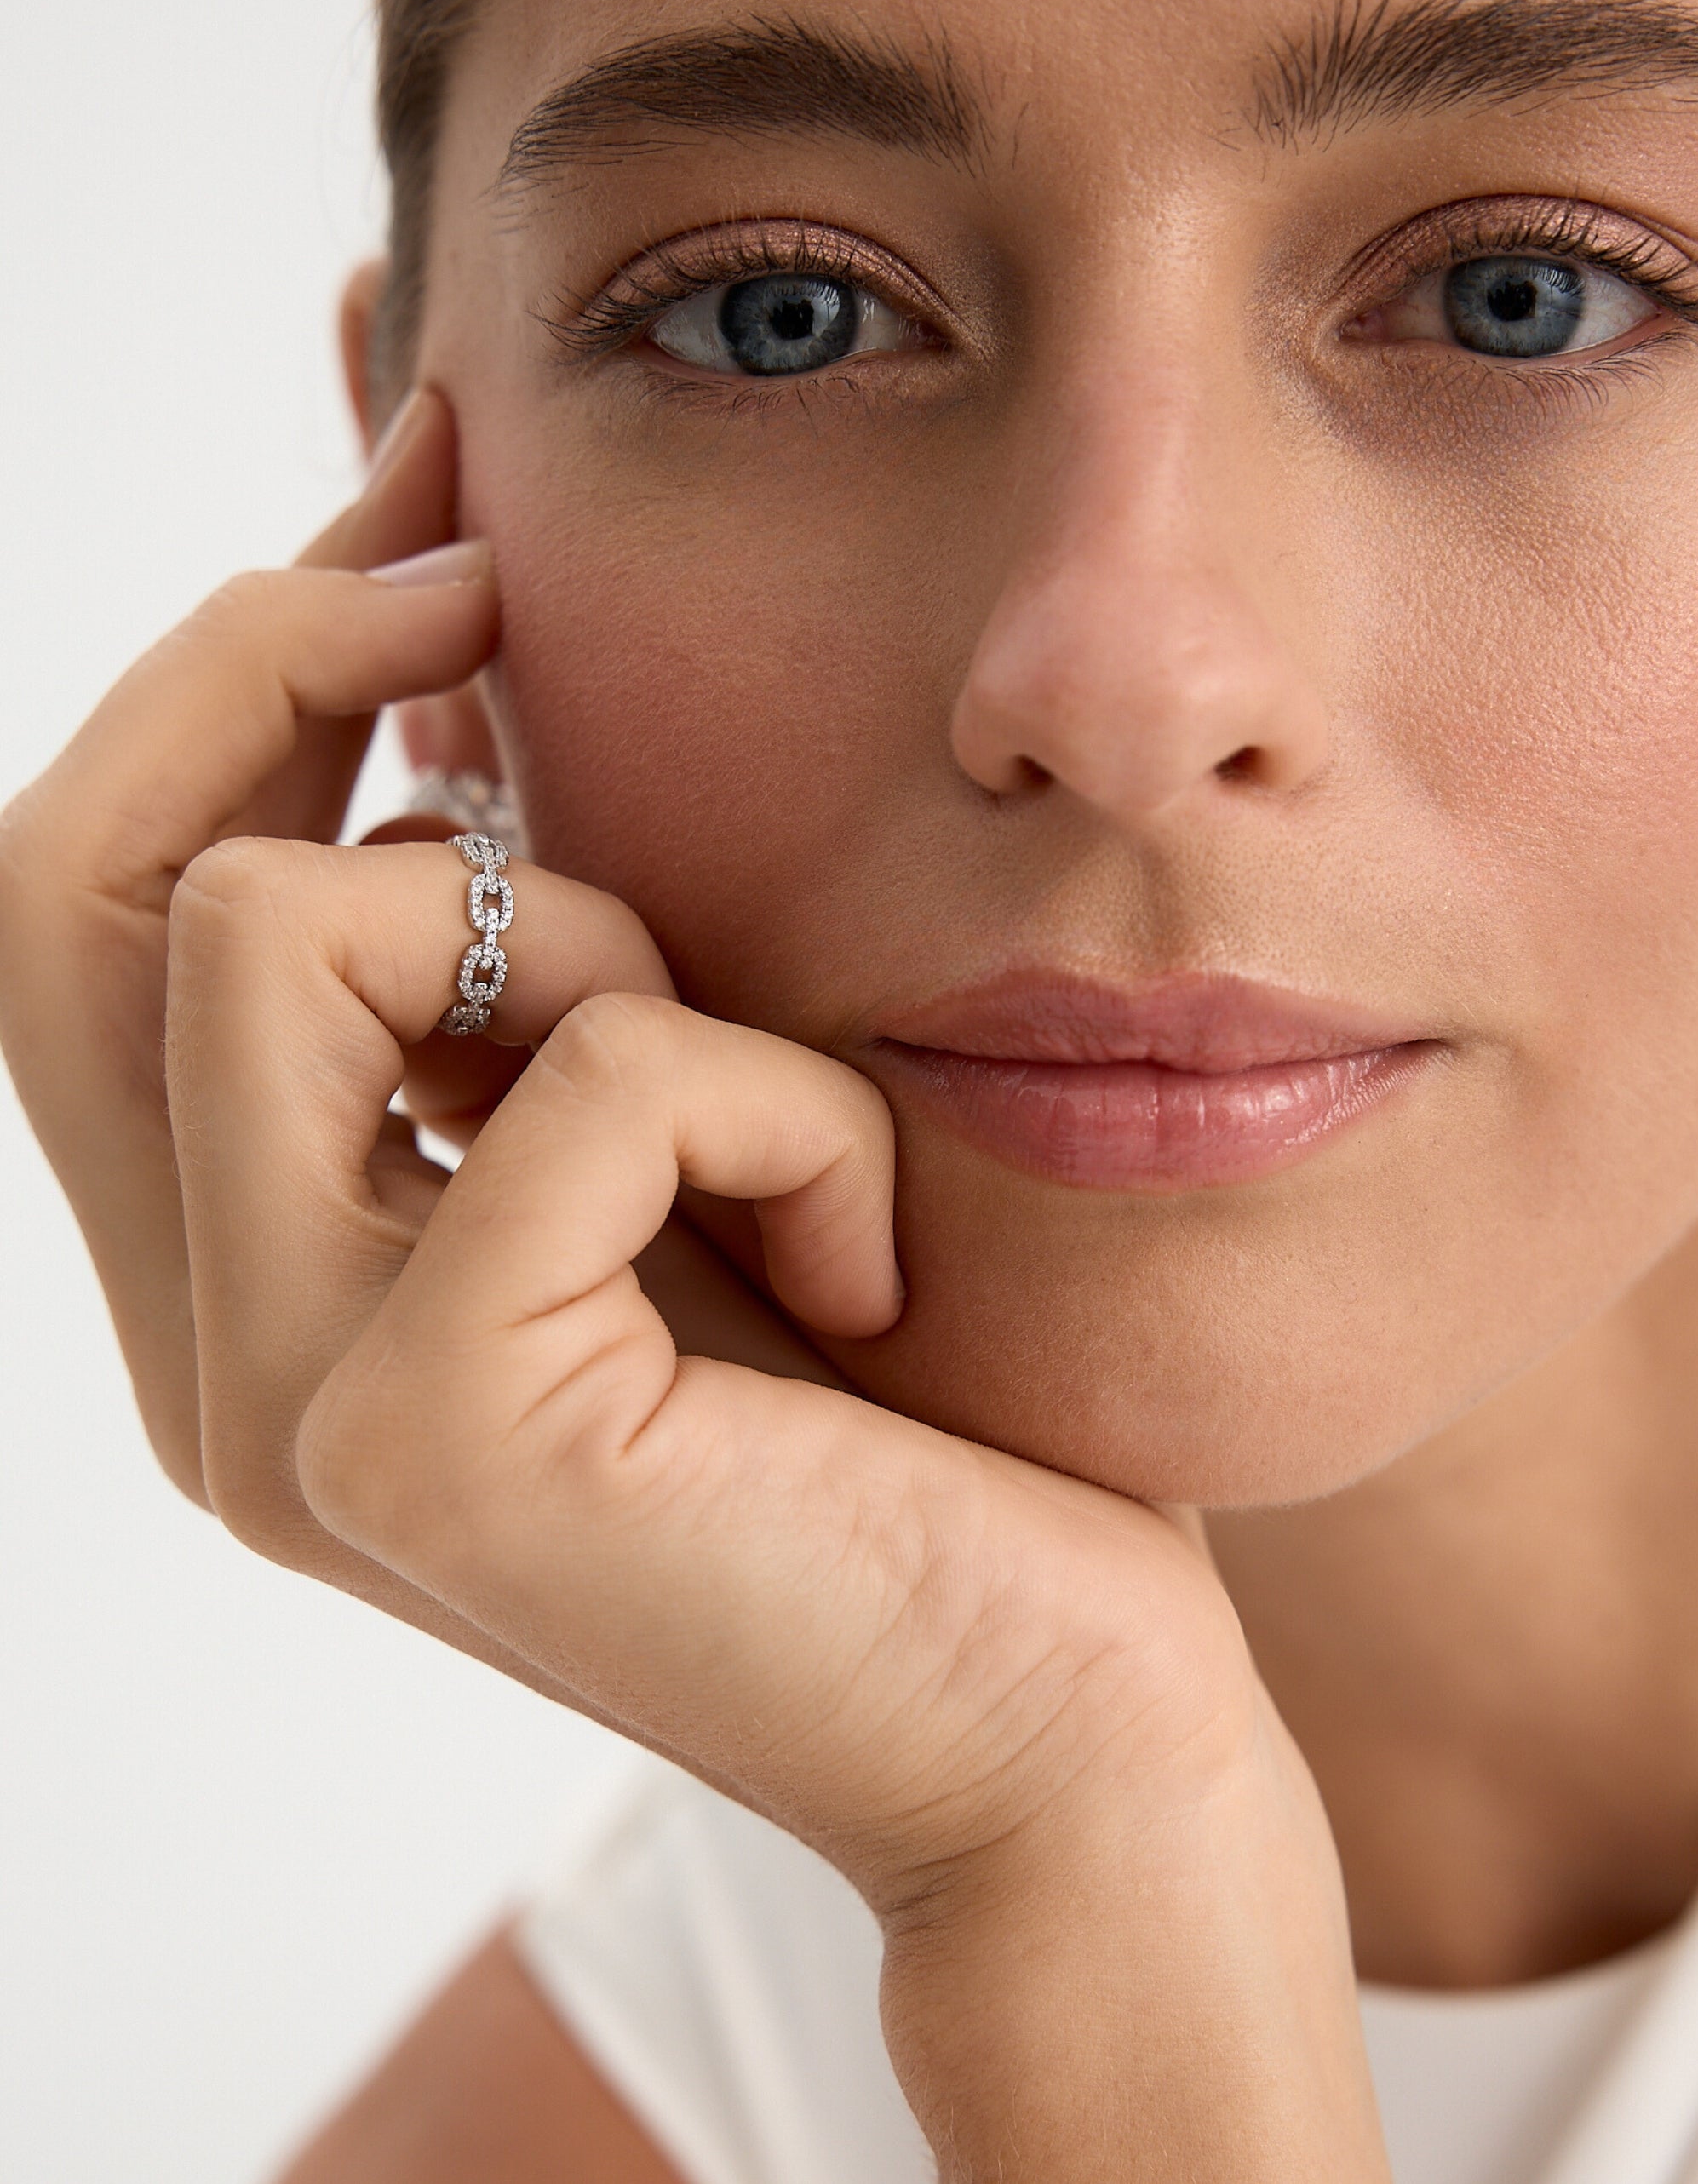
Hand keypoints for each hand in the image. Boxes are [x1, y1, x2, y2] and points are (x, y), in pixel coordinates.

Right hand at [0, 391, 1386, 2178]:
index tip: (431, 507)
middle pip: (73, 886)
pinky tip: (862, 1251)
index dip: (225, 672)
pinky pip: (583, 1070)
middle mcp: (213, 1361)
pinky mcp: (438, 1441)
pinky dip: (777, 1099)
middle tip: (486, 585)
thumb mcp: (683, 1130)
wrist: (1060, 1729)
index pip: (84, 911)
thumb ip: (527, 951)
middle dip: (280, 658)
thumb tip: (450, 654)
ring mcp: (294, 1415)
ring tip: (759, 1095)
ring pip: (279, 923)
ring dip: (585, 927)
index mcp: (250, 1285)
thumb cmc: (907, 1423)